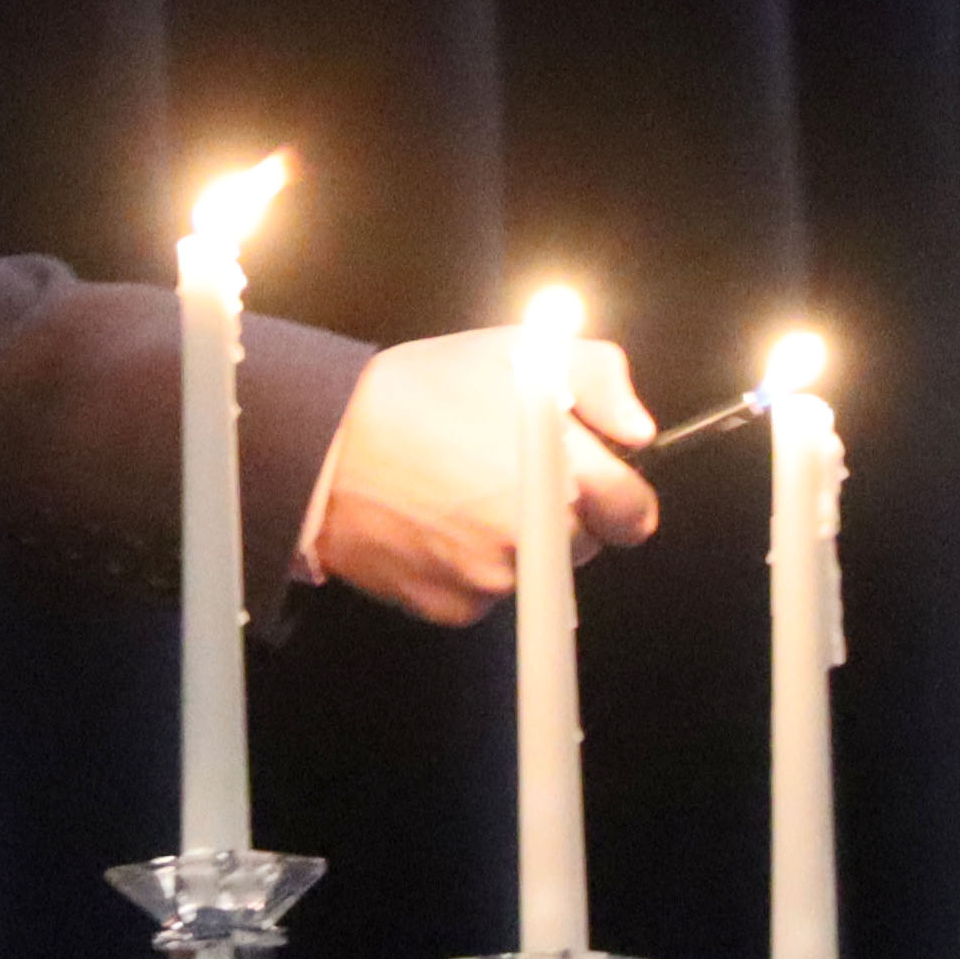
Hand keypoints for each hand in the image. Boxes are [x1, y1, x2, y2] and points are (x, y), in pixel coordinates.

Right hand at [300, 328, 658, 624]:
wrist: (320, 445)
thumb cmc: (420, 389)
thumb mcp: (517, 350)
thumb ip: (598, 377)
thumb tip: (639, 431)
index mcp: (563, 475)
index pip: (634, 513)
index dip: (620, 495)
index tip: (593, 479)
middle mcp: (535, 539)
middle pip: (583, 546)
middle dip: (561, 514)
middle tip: (508, 472)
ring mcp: (491, 581)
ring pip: (529, 573)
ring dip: (512, 543)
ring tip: (460, 493)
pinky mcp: (449, 607)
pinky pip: (481, 596)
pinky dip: (467, 569)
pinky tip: (434, 524)